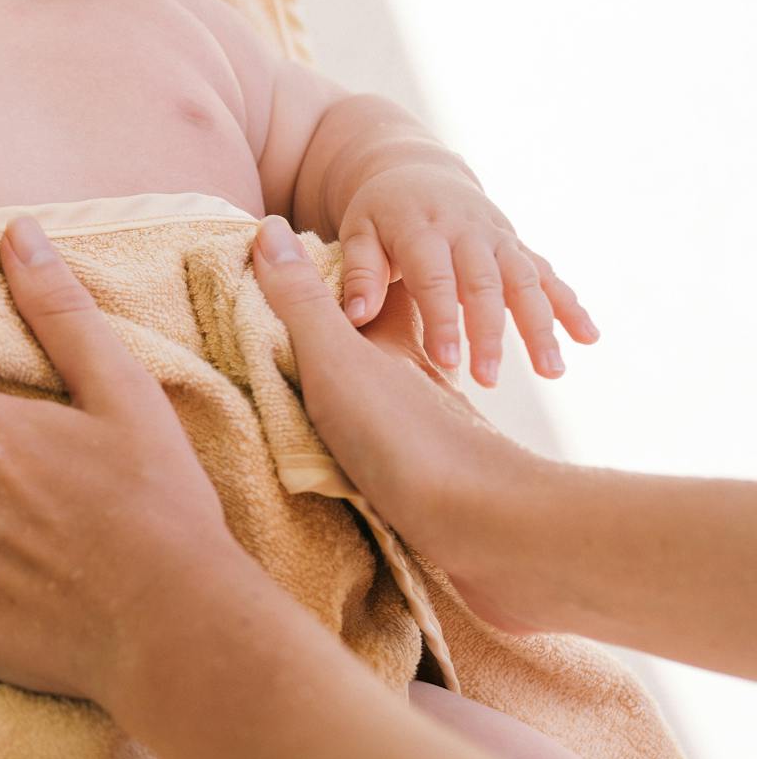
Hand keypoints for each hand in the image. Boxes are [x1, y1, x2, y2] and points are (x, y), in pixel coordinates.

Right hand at [253, 214, 538, 630]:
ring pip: (403, 403)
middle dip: (363, 341)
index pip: (379, 301)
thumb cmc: (407, 438)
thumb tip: (270, 227)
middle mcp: (424, 385)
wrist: (488, 531)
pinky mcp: (441, 487)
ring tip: (326, 406)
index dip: (354, 283)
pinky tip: (368, 472)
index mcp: (400, 347)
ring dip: (374, 400)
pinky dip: (386, 451)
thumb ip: (303, 303)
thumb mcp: (337, 361)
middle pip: (391, 352)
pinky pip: (406, 455)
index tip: (307, 277)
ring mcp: (434, 437)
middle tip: (309, 339)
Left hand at [335, 163, 597, 385]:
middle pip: (484, 284)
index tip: (447, 361)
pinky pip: (548, 274)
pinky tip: (589, 338)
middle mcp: (467, 232)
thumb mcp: (358, 232)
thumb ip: (358, 272)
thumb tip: (357, 317)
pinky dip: (569, 304)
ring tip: (552, 371)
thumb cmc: (380, 213)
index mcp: (422, 229)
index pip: (435, 278)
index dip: (442, 319)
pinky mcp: (518, 246)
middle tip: (489, 378)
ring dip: (541, 325)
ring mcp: (498, 238)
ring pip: (525, 281)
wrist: (417, 171)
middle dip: (490, 332)